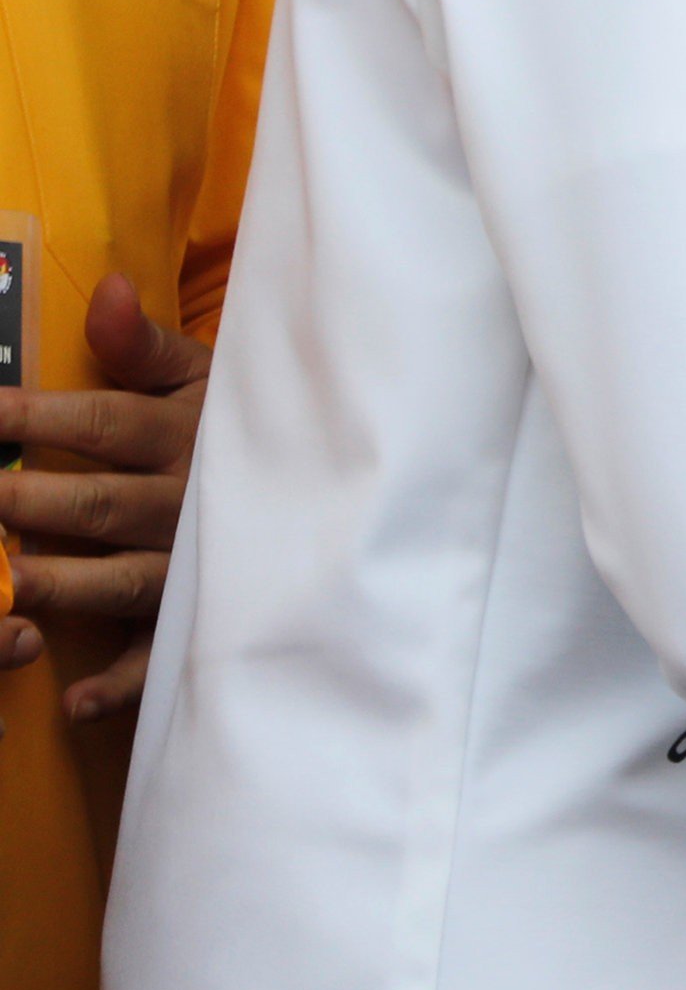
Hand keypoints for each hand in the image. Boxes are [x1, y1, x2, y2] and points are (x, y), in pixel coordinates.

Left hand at [0, 275, 207, 720]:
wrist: (348, 483)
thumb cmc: (250, 424)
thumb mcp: (206, 376)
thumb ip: (143, 344)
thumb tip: (105, 287)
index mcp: (186, 435)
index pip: (102, 422)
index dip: (32, 416)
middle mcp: (188, 503)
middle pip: (100, 504)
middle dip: (32, 502)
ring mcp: (196, 566)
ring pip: (123, 578)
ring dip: (66, 584)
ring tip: (12, 583)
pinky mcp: (201, 618)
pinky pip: (163, 656)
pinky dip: (122, 684)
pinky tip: (74, 702)